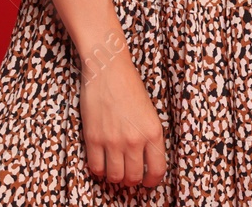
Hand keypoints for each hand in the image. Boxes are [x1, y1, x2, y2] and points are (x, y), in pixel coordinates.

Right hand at [78, 53, 167, 187]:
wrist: (108, 69)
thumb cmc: (129, 87)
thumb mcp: (150, 113)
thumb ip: (149, 138)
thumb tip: (146, 162)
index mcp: (153, 132)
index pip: (157, 170)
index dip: (152, 181)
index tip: (148, 182)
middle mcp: (135, 140)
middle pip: (133, 178)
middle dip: (132, 181)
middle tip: (128, 174)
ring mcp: (113, 140)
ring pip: (115, 177)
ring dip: (115, 176)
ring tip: (114, 168)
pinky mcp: (94, 138)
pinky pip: (96, 167)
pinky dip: (99, 170)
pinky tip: (101, 161)